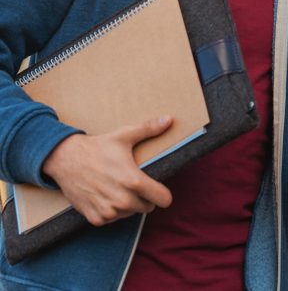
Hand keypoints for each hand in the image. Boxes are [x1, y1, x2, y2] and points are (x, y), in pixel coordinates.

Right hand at [41, 117, 173, 226]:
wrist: (66, 160)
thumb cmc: (98, 147)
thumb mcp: (124, 136)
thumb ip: (149, 129)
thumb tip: (169, 119)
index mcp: (134, 181)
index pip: (163, 199)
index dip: (164, 195)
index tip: (160, 190)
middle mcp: (122, 200)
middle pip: (147, 207)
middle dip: (144, 198)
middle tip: (134, 184)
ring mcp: (108, 211)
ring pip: (129, 213)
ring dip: (128, 205)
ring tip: (118, 188)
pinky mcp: (95, 218)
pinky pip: (112, 219)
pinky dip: (111, 211)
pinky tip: (106, 196)